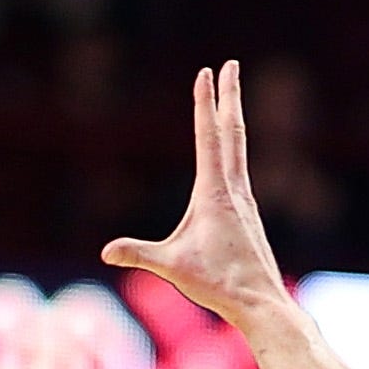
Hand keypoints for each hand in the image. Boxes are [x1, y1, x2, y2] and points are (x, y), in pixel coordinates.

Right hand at [102, 60, 290, 331]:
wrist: (262, 303)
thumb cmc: (219, 284)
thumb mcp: (172, 267)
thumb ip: (139, 254)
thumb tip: (106, 252)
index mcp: (215, 193)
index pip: (208, 137)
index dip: (205, 103)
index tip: (206, 72)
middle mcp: (235, 189)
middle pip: (232, 132)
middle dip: (229, 97)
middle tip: (231, 65)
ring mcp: (245, 201)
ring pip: (239, 149)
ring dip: (232, 119)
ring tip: (230, 101)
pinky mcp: (247, 214)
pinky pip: (239, 170)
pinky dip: (234, 150)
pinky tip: (230, 155)